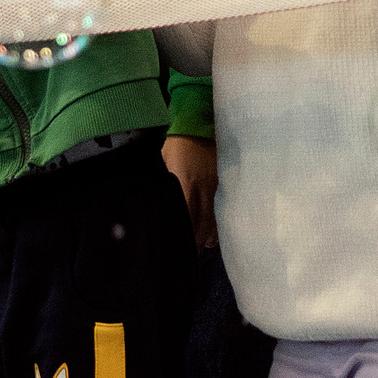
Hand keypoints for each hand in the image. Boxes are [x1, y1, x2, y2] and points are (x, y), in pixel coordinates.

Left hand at [162, 134, 218, 248]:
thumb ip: (160, 185)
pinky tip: (211, 237)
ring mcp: (216, 189)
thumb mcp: (161, 161)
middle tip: (184, 256)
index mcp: (183, 183)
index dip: (179, 237)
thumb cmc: (175, 143)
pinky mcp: (225, 187)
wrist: (201, 121)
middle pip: (199, 227)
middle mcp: (202, 190)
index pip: (182, 219)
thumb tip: (152, 205)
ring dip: (205, 239)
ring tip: (197, 249)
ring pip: (213, 224)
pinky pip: (222, 214)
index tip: (173, 251)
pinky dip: (216, 229)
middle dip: (192, 244)